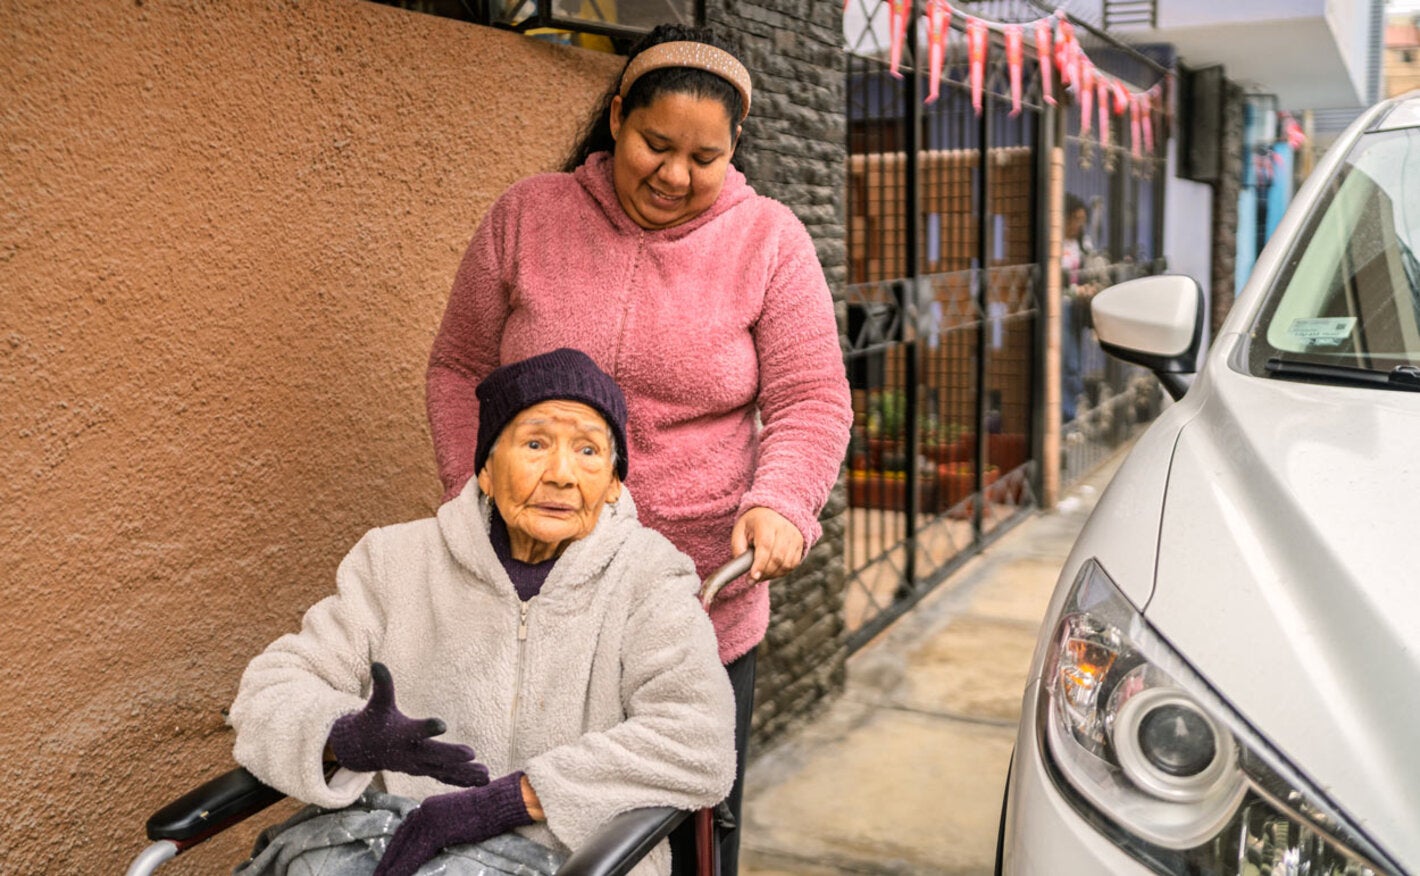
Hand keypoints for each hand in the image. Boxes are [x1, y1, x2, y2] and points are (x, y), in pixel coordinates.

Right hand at [329, 663, 489, 786]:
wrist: (362, 750)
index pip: (415, 731)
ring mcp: (417, 766)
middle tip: (471, 754)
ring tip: (485, 775)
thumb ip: (382, 685)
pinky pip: (444, 777)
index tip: (442, 724)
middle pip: (433, 755)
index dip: (427, 727)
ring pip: (442, 771)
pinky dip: (462, 780)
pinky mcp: (423, 771)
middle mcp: (409, 753)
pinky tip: (482, 782)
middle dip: (451, 755)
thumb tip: (377, 663)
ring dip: (464, 773)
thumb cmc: (374, 721)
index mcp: (400, 734)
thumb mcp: (378, 703)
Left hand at [374, 773, 533, 875]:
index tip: (385, 865)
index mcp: (428, 807)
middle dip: (387, 861)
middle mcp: (424, 810)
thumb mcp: (458, 820)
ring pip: (404, 849)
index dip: (393, 851)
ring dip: (391, 868)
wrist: (499, 803)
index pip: (404, 832)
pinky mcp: (437, 830)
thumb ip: (442, 829)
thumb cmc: (486, 813)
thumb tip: (433, 846)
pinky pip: (415, 855)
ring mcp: (429, 819)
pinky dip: (403, 869)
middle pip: (399, 840)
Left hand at [731, 507, 803, 581]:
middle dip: (764, 573)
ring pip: (786, 564)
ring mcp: (794, 537)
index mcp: (766, 522)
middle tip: (751, 580)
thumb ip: (737, 547)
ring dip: (772, 575)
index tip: (753, 577)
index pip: (765, 546)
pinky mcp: (800, 545)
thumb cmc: (755, 523)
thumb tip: (741, 566)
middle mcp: (784, 529)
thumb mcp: (740, 529)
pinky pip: (792, 565)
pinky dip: (781, 572)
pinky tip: (771, 571)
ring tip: (760, 575)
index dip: (760, 564)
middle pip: (777, 558)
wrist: (774, 511)